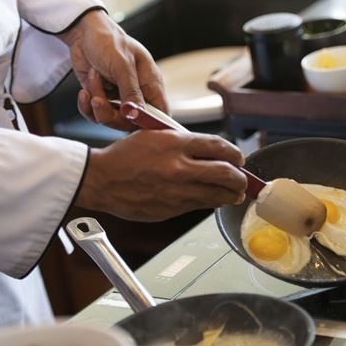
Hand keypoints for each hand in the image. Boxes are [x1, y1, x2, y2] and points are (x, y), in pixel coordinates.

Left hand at [60, 10, 167, 130]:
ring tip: (93, 79)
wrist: (83, 33)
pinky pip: (94, 114)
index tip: (135, 123)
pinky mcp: (101, 98)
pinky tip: (83, 91)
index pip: (160, 113)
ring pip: (110, 119)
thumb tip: (138, 113)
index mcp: (150, 85)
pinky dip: (86, 106)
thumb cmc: (109, 41)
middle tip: (98, 100)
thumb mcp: (123, 65)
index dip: (152, 124)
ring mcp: (118, 98)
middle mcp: (136, 94)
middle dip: (112, 115)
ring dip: (96, 103)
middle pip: (131, 122)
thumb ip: (131, 90)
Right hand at [75, 130, 246, 220]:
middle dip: (241, 178)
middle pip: (226, 174)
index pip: (219, 147)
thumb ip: (183, 142)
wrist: (101, 180)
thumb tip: (210, 152)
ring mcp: (175, 191)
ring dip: (230, 195)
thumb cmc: (125, 156)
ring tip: (235, 193)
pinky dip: (209, 202)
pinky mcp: (170, 209)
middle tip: (244, 180)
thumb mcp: (154, 136)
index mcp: (175, 143)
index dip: (235, 154)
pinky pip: (198, 206)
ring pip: (216, 195)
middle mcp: (179, 168)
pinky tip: (211, 199)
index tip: (239, 158)